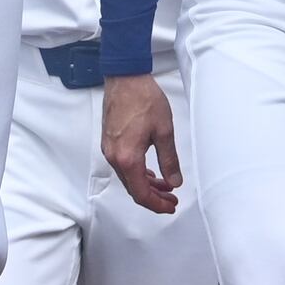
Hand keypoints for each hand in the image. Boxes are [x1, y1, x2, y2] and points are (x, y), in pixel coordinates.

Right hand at [101, 73, 181, 216]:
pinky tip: (151, 173)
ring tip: (166, 187)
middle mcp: (114, 157)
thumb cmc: (143, 99)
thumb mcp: (163, 131)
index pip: (141, 193)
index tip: (170, 206)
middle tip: (171, 200)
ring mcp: (110, 150)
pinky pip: (123, 166)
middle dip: (153, 197)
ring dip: (146, 185)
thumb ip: (169, 160)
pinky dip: (137, 173)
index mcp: (128, 158)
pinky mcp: (110, 142)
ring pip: (128, 178)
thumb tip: (174, 182)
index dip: (156, 204)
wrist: (125, 78)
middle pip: (133, 188)